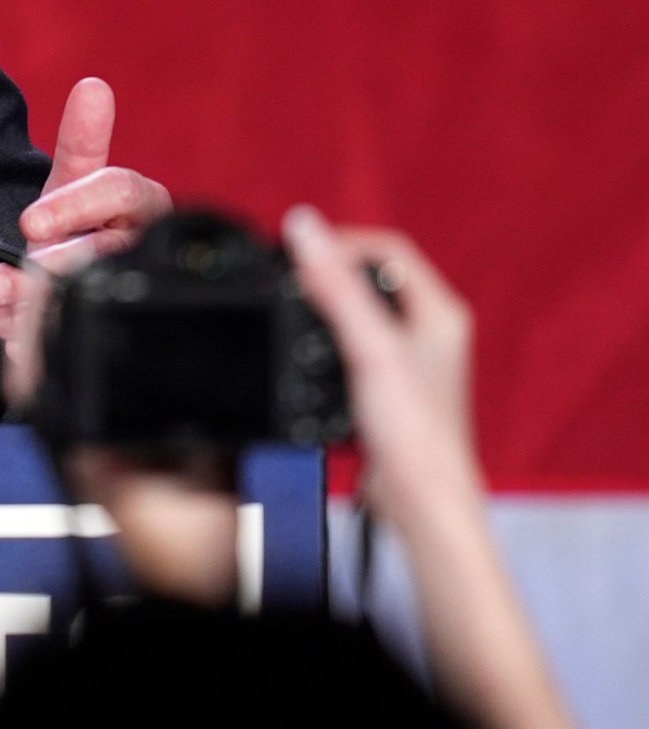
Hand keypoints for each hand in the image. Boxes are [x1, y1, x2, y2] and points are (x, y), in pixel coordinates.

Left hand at [0, 77, 171, 403]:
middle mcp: (143, 251)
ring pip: (88, 303)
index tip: (29, 222)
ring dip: (35, 303)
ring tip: (2, 298)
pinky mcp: (108, 337)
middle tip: (18, 272)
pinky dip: (31, 337)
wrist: (66, 289)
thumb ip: (82, 142)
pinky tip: (8, 327)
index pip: (123, 194)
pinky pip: (71, 341)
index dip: (76, 205)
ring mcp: (128, 297)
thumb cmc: (79, 228)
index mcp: (144, 207)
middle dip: (55, 263)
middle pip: (106, 255)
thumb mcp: (74, 184)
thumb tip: (93, 87)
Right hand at [281, 206, 480, 530]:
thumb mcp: (367, 346)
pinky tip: (305, 358)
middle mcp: (430, 332)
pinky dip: (324, 344)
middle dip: (328, 275)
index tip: (298, 255)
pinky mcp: (388, 389)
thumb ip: (335, 286)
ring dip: (324, 310)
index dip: (340, 244)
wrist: (419, 499)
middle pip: (371, 278)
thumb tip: (305, 229)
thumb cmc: (413, 431)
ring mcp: (409, 361)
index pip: (387, 248)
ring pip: (359, 314)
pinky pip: (350, 348)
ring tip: (294, 316)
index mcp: (439, 312)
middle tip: (289, 282)